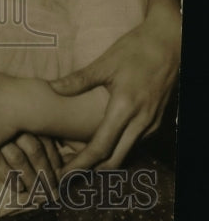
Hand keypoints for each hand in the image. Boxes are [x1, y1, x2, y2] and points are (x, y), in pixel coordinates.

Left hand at [50, 5, 180, 170]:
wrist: (169, 43)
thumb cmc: (136, 50)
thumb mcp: (105, 62)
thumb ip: (78, 80)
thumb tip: (52, 88)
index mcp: (125, 108)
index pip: (101, 147)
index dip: (81, 164)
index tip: (65, 175)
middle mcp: (141, 121)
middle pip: (115, 160)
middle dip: (91, 171)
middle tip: (69, 177)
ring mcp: (151, 123)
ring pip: (127, 153)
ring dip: (105, 162)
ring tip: (81, 164)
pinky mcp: (156, 121)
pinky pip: (135, 143)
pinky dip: (118, 150)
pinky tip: (103, 146)